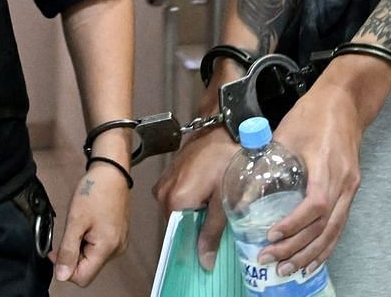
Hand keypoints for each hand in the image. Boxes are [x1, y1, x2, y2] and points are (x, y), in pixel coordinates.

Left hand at [52, 162, 129, 286]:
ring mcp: (119, 243)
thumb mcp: (75, 221)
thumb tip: (62, 275)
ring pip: (93, 259)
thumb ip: (68, 251)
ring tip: (81, 225)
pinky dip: (89, 241)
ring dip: (80, 248)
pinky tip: (88, 225)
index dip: (66, 268)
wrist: (112, 171)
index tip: (57, 251)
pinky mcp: (119, 236)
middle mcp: (116, 249)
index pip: (82, 278)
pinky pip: (99, 249)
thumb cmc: (96, 190)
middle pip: (88, 269)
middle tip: (69, 233)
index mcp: (107, 248)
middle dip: (73, 256)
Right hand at [154, 122, 237, 268]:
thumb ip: (212, 232)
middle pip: (177, 223)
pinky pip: (176, 194)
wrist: (224, 127)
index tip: (207, 247)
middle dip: (194, 226)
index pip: (177, 236)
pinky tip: (207, 192)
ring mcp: (164, 181)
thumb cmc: (227, 161)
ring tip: (213, 206)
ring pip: (177, 208)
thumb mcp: (224, 200)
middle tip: (215, 224)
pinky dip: (190, 198)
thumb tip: (204, 262)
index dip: (193, 244)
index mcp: (175, 201)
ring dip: (193, 211)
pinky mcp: (169, 172)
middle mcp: (163, 193)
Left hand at [263, 82, 364, 277]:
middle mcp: (344, 182)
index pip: (315, 205)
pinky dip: (326, 246)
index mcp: (327, 166)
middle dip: (296, 248)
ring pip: (334, 231)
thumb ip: (266, 164)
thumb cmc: (313, 113)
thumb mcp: (285, 134)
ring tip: (288, 269)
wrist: (345, 100)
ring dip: (311, 254)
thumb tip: (242, 196)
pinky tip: (312, 260)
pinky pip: (340, 225)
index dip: (294, 224)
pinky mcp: (352, 189)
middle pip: (324, 226)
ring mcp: (351, 187)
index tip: (271, 235)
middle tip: (270, 260)